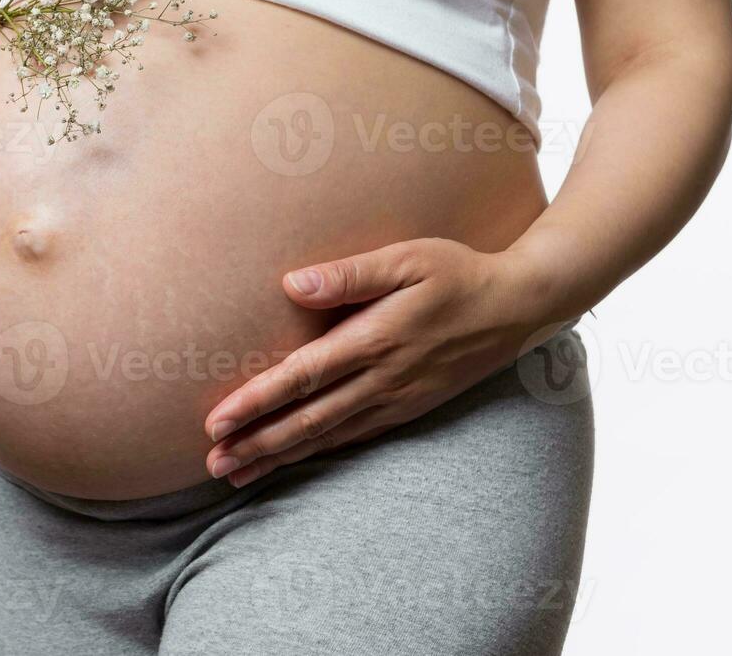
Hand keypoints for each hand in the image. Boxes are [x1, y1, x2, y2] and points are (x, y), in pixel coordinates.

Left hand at [204, 238, 549, 486]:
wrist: (519, 307)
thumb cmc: (457, 272)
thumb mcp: (407, 259)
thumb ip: (349, 274)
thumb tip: (293, 285)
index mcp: (374, 340)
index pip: (302, 378)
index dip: (256, 402)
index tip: (216, 422)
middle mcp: (383, 380)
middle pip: (307, 420)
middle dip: (256, 444)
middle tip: (212, 464)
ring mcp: (397, 400)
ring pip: (328, 436)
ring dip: (280, 456)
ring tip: (236, 473)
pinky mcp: (409, 408)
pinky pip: (354, 437)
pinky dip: (318, 452)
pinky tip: (292, 461)